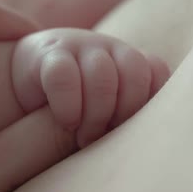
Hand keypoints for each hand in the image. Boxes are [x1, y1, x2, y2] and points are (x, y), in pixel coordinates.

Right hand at [12, 29, 170, 147]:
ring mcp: (82, 45)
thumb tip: (160, 146)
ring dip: (95, 114)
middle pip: (135, 72)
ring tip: (83, 136)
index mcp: (133, 62)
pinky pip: (64, 75)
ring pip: (102, 74)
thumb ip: (135, 119)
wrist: (32, 84)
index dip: (148, 105)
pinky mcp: (50, 53)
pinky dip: (67, 105)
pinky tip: (66, 121)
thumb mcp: (113, 114)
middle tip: (106, 137)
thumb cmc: (83, 109)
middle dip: (122, 112)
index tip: (131, 130)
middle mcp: (112, 48)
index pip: (158, 73)